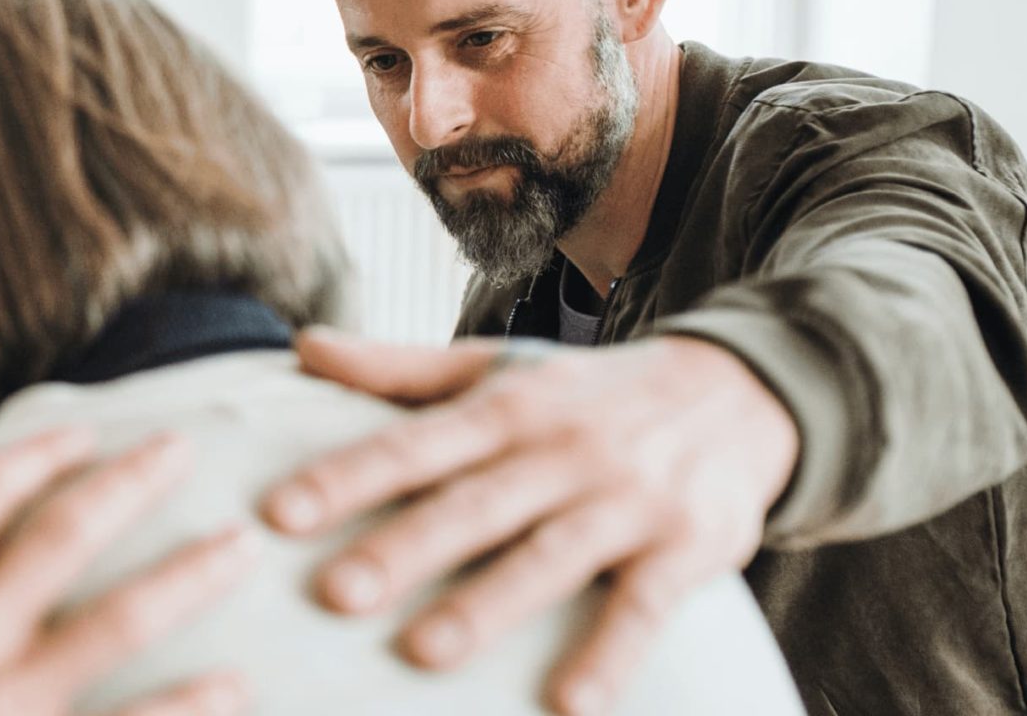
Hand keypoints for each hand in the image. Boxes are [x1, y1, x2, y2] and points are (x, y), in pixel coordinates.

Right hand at [0, 427, 259, 715]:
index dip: (40, 451)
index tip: (84, 433)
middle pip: (64, 534)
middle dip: (132, 484)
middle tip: (183, 451)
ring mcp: (1, 705)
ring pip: (116, 622)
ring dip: (186, 578)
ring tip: (240, 549)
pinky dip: (186, 706)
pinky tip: (234, 683)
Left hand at [265, 329, 797, 715]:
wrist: (746, 389)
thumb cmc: (590, 394)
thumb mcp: (500, 368)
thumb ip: (398, 370)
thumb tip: (300, 346)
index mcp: (509, 407)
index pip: (415, 444)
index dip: (347, 476)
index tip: (280, 513)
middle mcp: (564, 451)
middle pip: (474, 504)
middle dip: (403, 548)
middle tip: (333, 592)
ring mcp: (627, 500)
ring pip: (549, 556)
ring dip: (488, 605)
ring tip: (422, 653)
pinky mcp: (688, 546)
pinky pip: (645, 607)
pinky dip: (610, 655)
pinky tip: (570, 704)